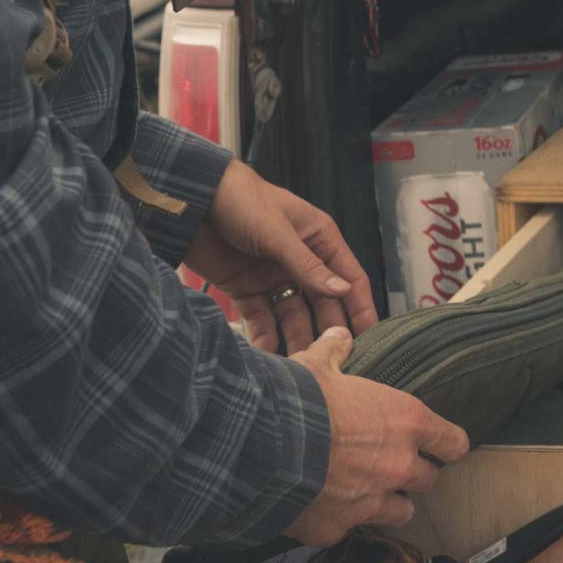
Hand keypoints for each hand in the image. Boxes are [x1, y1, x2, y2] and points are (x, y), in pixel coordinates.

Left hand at [183, 162, 378, 353]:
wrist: (193, 200)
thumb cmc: (243, 201)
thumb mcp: (278, 233)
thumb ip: (308, 266)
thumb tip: (343, 290)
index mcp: (318, 239)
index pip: (349, 276)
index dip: (360, 305)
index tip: (369, 335)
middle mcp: (300, 260)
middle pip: (323, 301)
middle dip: (327, 328)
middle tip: (332, 357)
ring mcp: (273, 276)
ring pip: (292, 313)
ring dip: (296, 336)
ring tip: (299, 361)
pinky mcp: (245, 287)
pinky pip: (261, 317)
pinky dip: (264, 335)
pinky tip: (267, 353)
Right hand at [282, 328, 470, 544]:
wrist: (260, 449)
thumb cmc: (299, 401)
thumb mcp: (317, 365)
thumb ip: (335, 350)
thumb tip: (339, 336)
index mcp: (407, 422)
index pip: (453, 443)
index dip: (447, 446)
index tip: (440, 447)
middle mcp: (398, 466)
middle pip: (428, 480)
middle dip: (413, 474)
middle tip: (392, 465)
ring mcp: (370, 503)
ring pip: (401, 512)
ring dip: (389, 502)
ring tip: (368, 492)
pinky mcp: (338, 529)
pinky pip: (350, 528)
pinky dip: (341, 519)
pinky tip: (323, 507)